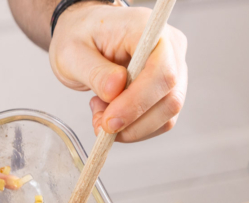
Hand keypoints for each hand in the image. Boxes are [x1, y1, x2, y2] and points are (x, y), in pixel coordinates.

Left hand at [49, 3, 187, 142]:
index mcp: (146, 28)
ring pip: (167, 115)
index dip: (137, 101)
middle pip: (170, 98)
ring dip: (132, 128)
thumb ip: (95, 72)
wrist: (86, 35)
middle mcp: (170, 47)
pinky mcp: (169, 89)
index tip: (109, 120)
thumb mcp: (73, 53)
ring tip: (101, 113)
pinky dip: (134, 127)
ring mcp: (175, 69)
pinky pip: (161, 120)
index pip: (161, 70)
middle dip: (133, 122)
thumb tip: (116, 90)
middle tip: (100, 124)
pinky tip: (111, 111)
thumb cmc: (81, 37)